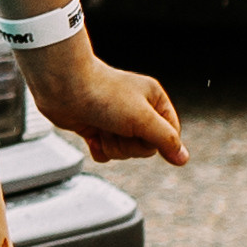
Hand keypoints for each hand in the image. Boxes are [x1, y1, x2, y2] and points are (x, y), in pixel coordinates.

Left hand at [25, 49, 189, 167]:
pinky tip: (92, 135)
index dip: (156, 141)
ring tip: (102, 127)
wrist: (63, 87)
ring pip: (125, 152)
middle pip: (146, 147)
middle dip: (129, 144)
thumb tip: (183, 158)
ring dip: (112, 145)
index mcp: (154, 100)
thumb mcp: (142, 118)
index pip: (170, 135)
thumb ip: (165, 139)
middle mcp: (137, 109)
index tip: (142, 132)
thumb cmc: (103, 95)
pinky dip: (99, 148)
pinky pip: (107, 153)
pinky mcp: (97, 128)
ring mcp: (116, 120)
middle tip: (117, 127)